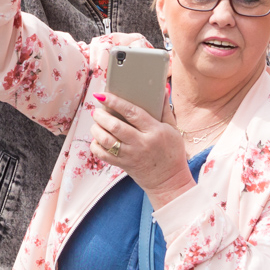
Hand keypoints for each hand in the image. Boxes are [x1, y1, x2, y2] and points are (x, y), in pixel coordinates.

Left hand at [89, 90, 195, 206]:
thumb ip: (165, 109)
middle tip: (96, 111)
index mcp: (154, 131)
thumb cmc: (172, 152)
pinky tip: (97, 139)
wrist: (169, 181)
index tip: (102, 94)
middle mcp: (141, 143)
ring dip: (96, 130)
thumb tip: (162, 88)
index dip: (115, 102)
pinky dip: (96, 146)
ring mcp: (131, 155)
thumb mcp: (173, 129)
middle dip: (101, 116)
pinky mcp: (123, 165)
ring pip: (106, 140)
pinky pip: (103, 155)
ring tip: (96, 123)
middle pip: (115, 127)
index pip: (132, 112)